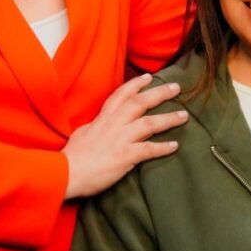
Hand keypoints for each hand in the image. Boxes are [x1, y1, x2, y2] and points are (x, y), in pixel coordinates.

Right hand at [63, 74, 185, 197]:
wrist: (67, 173)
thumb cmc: (73, 156)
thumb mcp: (83, 133)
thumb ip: (96, 126)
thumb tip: (100, 124)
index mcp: (103, 118)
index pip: (121, 95)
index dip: (136, 85)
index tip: (149, 77)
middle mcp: (114, 124)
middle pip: (140, 102)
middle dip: (160, 93)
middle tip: (176, 87)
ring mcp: (121, 139)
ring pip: (150, 123)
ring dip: (169, 119)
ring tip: (184, 116)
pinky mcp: (126, 156)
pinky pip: (149, 149)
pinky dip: (163, 147)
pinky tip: (175, 146)